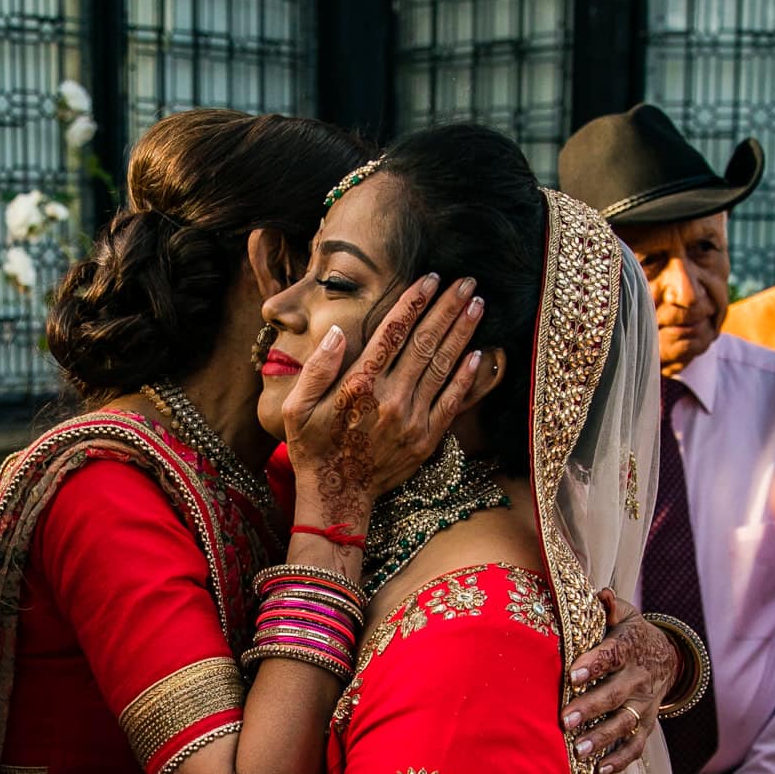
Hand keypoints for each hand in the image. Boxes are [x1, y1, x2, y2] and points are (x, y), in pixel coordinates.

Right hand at [282, 274, 485, 526]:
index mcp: (359, 385)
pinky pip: (452, 400)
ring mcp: (412, 418)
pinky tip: (478, 353)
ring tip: (478, 305)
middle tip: (467, 282)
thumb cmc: (312, 448)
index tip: (431, 279)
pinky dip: (466, 375)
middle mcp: (390, 397)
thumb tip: (337, 332)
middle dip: (448, 308)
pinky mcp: (427, 437)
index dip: (414, 302)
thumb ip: (316, 368)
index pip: (393, 333)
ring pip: (443, 365)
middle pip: (425, 342)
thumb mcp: (296, 408)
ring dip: (463, 332)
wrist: (337, 495)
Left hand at [564, 588, 676, 773]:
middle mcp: (640, 679)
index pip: (612, 656)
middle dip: (591, 708)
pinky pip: (637, 745)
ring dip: (602, 738)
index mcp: (630, 649)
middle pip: (616, 695)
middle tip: (564, 721)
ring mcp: (645, 704)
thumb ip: (611, 608)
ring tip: (578, 752)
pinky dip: (619, 760)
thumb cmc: (630, 633)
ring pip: (625, 724)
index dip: (594, 665)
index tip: (571, 675)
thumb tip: (600, 594)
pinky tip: (598, 771)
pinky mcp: (647, 723)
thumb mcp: (625, 616)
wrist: (667, 656)